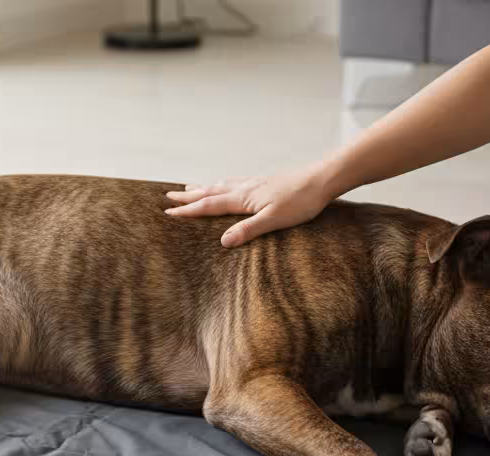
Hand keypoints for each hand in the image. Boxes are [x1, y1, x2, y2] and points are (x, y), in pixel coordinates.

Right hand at [164, 165, 336, 247]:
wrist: (321, 180)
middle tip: (169, 196)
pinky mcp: (264, 183)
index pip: (209, 205)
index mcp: (243, 199)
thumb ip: (248, 230)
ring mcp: (254, 184)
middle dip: (188, 196)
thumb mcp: (273, 220)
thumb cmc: (301, 201)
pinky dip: (222, 184)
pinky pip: (234, 182)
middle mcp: (244, 188)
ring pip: (221, 185)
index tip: (168, 213)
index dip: (188, 210)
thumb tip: (223, 241)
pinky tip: (227, 185)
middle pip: (210, 191)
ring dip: (203, 188)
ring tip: (190, 188)